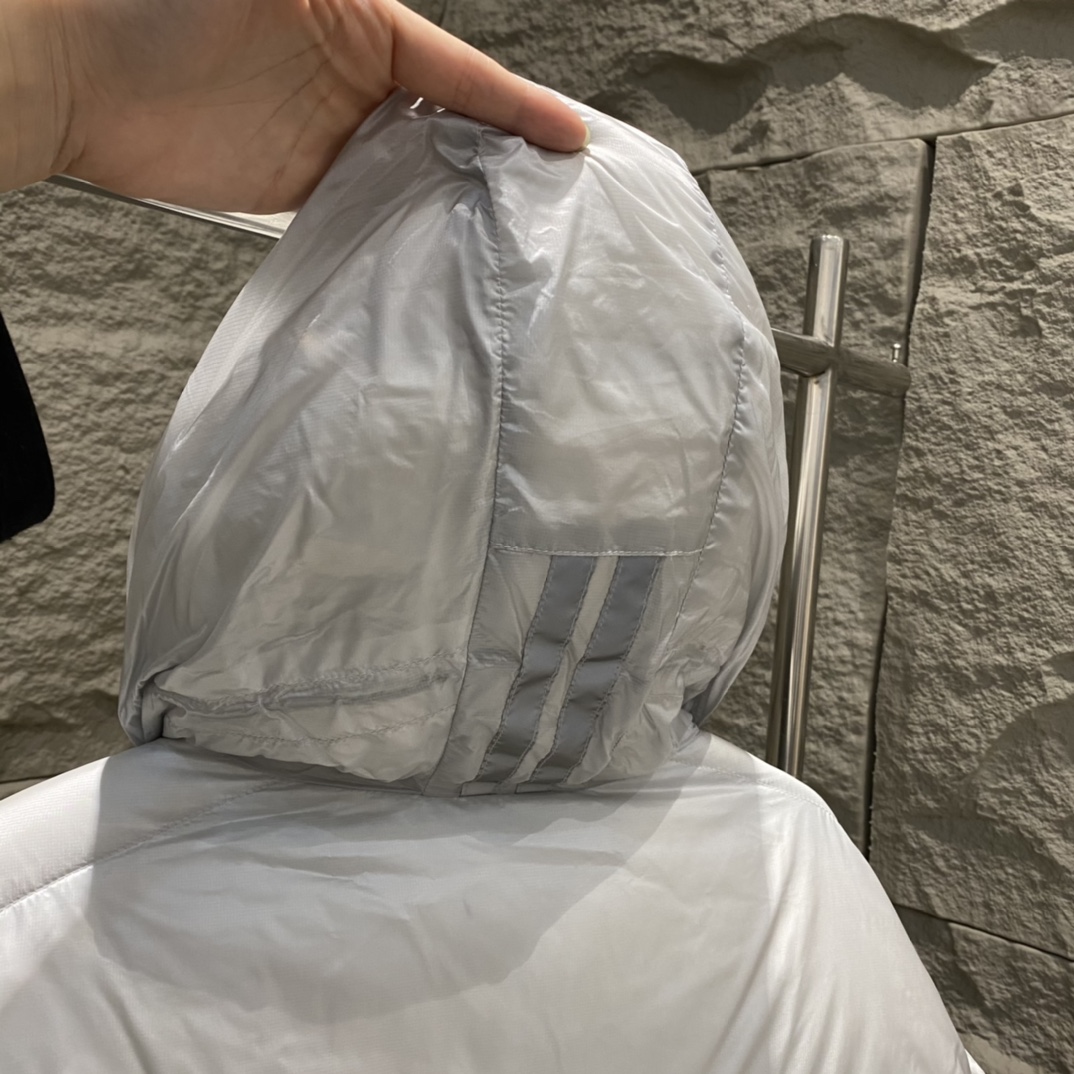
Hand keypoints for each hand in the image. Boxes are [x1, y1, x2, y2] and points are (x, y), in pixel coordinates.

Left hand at [0, 0, 587, 211]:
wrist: (74, 73)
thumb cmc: (157, 0)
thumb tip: (393, 2)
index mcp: (363, 22)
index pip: (459, 71)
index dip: (515, 105)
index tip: (568, 136)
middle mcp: (355, 80)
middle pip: (449, 122)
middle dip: (500, 155)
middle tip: (552, 200)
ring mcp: (329, 136)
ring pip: (415, 170)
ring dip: (458, 197)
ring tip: (510, 235)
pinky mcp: (299, 184)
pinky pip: (367, 208)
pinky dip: (402, 225)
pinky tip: (435, 248)